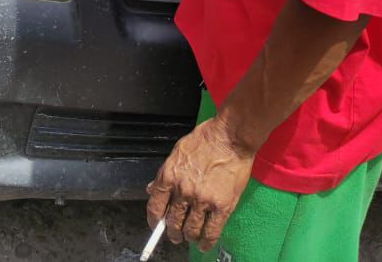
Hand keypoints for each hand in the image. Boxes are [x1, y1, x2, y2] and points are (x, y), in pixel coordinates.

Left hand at [145, 118, 253, 253]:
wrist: (230, 137)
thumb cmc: (205, 140)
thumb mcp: (177, 152)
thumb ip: (165, 173)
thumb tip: (152, 189)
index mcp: (169, 176)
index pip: (155, 207)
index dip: (154, 222)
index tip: (156, 227)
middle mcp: (183, 191)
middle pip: (173, 222)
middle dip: (172, 232)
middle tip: (175, 235)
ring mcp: (202, 200)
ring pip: (190, 230)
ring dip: (189, 236)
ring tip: (190, 236)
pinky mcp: (221, 206)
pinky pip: (211, 232)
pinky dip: (206, 242)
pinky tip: (204, 244)